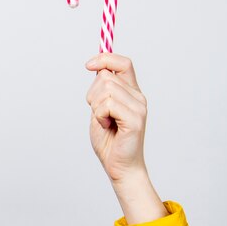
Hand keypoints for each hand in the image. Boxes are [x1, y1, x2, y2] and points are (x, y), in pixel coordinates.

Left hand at [85, 53, 146, 181]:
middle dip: (92, 94)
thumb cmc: (109, 141)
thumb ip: (102, 91)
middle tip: (99, 114)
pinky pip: (107, 105)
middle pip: (106, 76)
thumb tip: (97, 68)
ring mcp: (138, 108)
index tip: (88, 65)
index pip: (123, 63)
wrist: (119, 167)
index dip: (105, 58)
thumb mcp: (100, 109)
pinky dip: (99, 116)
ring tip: (104, 122)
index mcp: (132, 93)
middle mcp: (138, 97)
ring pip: (105, 89)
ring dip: (96, 107)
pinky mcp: (135, 120)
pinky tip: (107, 127)